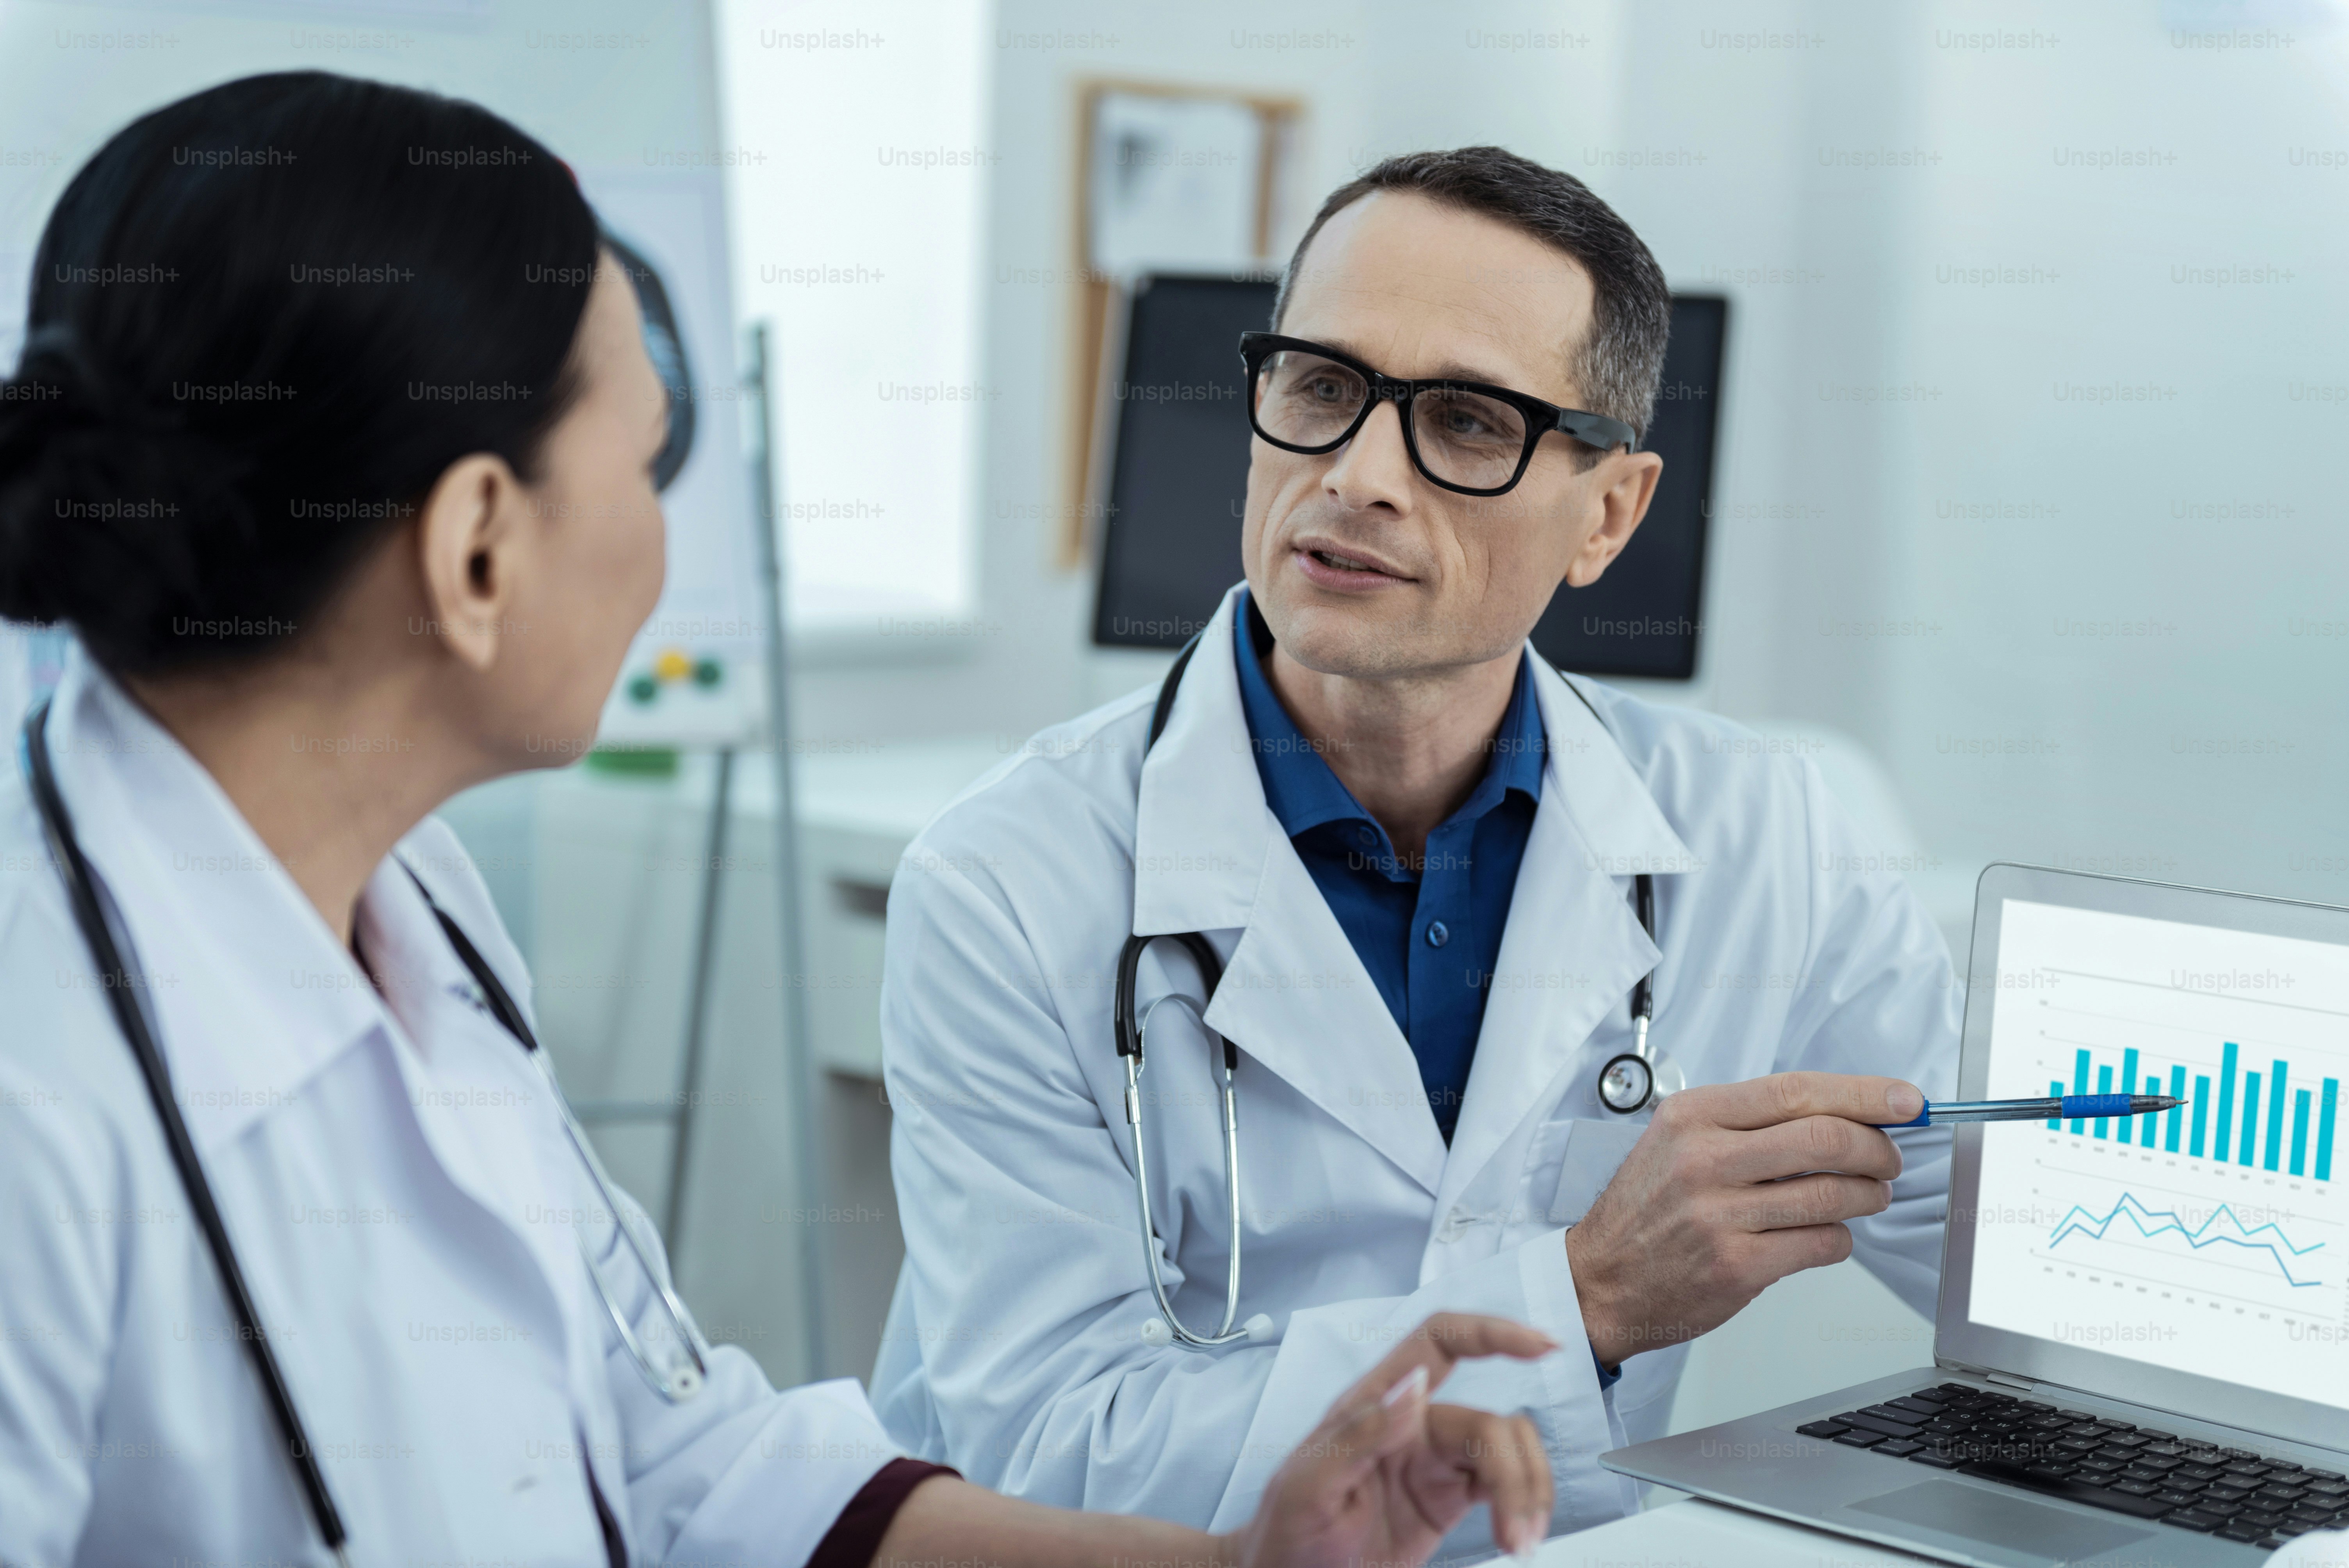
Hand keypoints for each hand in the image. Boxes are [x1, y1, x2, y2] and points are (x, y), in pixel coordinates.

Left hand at [1224, 1313, 1556, 1567]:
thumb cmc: (1284, 1534)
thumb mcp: (1305, 1488)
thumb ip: (1356, 1434)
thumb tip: (1413, 1385)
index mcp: (1371, 1405)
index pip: (1438, 1343)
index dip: (1490, 1332)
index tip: (1540, 1344)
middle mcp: (1408, 1424)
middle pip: (1487, 1420)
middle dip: (1514, 1471)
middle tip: (1517, 1532)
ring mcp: (1432, 1460)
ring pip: (1505, 1449)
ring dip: (1526, 1491)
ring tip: (1520, 1541)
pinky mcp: (1448, 1496)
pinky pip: (1502, 1482)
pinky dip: (1523, 1505)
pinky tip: (1519, 1536)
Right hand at [1566, 1071, 1918, 1367]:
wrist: (1598, 1279)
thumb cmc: (1646, 1210)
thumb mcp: (1678, 1141)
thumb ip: (1748, 1123)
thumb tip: (1840, 1113)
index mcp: (1692, 1117)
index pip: (1796, 1091)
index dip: (1863, 1094)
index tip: (1905, 1101)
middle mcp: (1704, 1159)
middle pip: (1826, 1138)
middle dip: (1878, 1148)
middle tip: (1889, 1158)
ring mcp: (1720, 1215)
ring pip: (1834, 1195)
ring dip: (1869, 1195)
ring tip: (1868, 1196)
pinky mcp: (1737, 1266)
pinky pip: (1822, 1244)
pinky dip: (1841, 1238)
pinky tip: (1827, 1235)